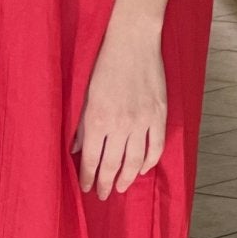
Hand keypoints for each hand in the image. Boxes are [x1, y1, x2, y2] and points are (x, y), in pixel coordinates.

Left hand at [72, 25, 166, 199]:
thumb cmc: (104, 65)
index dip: (89, 176)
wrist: (132, 42)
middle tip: (103, 195)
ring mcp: (143, 121)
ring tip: (121, 187)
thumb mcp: (85, 94)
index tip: (87, 188)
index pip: (92, 158)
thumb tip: (77, 149)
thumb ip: (81, 125)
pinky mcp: (159, 115)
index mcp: (98, 119)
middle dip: (106, 183)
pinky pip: (156, 146)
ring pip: (135, 160)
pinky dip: (149, 162)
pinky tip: (142, 169)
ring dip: (127, 178)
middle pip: (112, 164)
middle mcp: (120, 124)